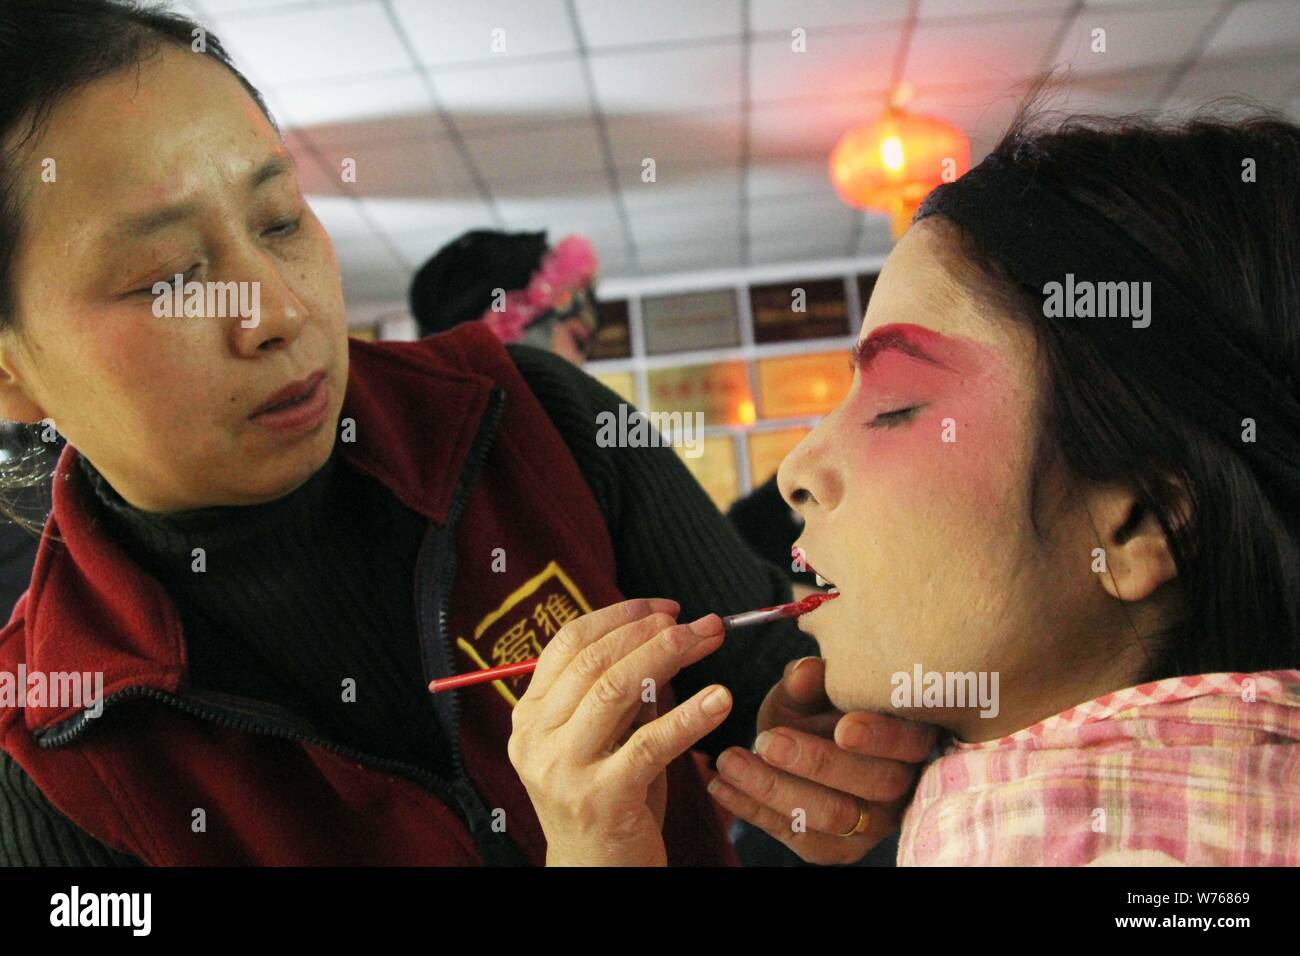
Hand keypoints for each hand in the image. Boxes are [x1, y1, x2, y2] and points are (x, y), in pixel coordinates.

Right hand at [508, 598, 732, 865]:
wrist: (595, 876)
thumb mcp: (600, 739)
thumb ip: (617, 692)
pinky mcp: (600, 798)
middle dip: (652, 632)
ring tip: (707, 643)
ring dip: (668, 657)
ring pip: (615, 689)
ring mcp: (563, 769)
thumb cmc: (607, 800)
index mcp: (529, 716)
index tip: (666, 608)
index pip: (568, 643)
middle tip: (700, 623)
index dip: (619, 615)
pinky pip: (649, 743)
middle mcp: (536, 738)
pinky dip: (689, 715)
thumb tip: (663, 633)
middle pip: (594, 661)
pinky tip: (720, 698)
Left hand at [708, 656, 937, 864]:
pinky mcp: (838, 848)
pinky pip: (799, 835)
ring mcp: (874, 824)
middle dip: (816, 763)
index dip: (879, 737)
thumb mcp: (809, 690)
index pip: (907, 740)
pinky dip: (754, 810)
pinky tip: (720, 786)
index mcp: (910, 735)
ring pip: (834, 815)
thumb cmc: (814, 709)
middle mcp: (903, 784)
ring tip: (729, 761)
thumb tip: (804, 670)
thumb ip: (808, 682)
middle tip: (766, 741)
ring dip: (775, 788)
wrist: (797, 743)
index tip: (843, 727)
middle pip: (873, 782)